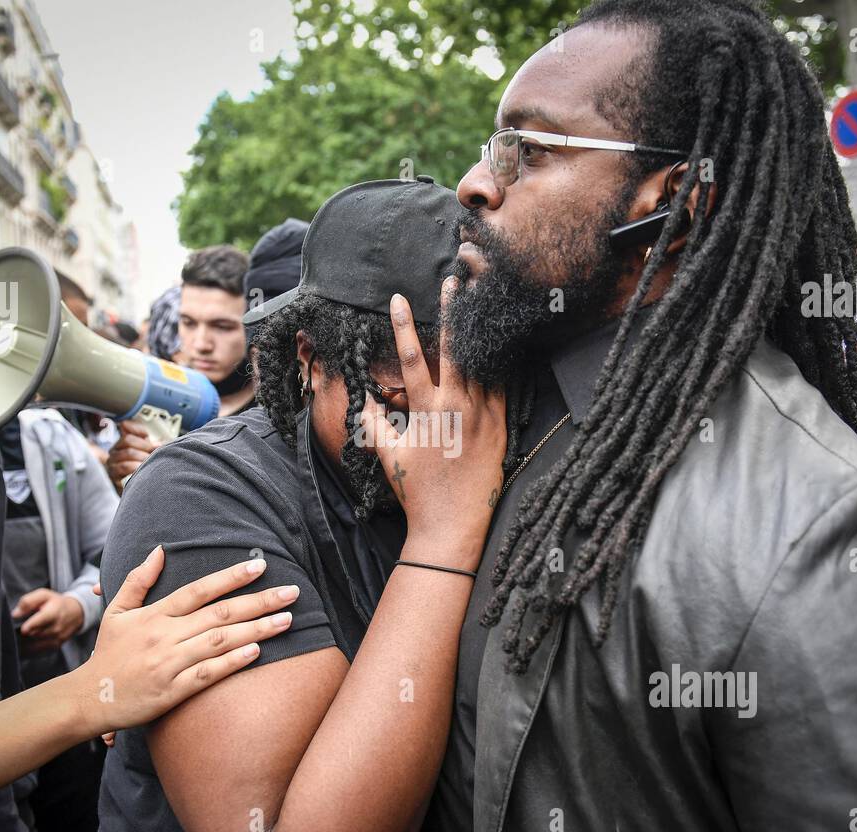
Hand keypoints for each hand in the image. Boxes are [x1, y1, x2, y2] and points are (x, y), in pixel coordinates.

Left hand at [13, 589, 85, 654]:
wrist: (76, 613)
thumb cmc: (56, 603)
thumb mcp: (44, 595)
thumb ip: (28, 601)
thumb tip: (15, 614)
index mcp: (53, 612)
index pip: (41, 620)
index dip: (31, 625)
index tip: (23, 629)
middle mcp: (57, 627)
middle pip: (35, 634)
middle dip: (24, 632)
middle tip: (18, 628)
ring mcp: (57, 638)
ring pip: (35, 643)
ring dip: (26, 640)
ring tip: (22, 634)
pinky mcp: (56, 646)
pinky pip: (38, 650)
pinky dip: (30, 647)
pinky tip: (27, 641)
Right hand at [74, 547, 298, 738]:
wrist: (87, 699)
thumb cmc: (107, 654)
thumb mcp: (116, 612)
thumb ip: (138, 580)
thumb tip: (160, 550)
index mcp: (155, 615)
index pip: (199, 590)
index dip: (231, 577)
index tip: (260, 566)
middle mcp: (164, 636)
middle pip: (219, 613)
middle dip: (259, 601)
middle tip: (293, 592)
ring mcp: (169, 663)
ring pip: (220, 641)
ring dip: (257, 629)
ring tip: (287, 620)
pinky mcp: (172, 691)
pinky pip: (208, 674)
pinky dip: (232, 662)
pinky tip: (256, 652)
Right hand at [106, 420, 158, 489]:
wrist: (137, 492)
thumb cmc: (144, 472)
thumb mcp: (148, 455)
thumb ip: (153, 446)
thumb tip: (162, 443)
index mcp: (124, 442)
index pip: (125, 426)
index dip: (137, 428)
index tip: (148, 435)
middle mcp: (115, 450)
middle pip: (127, 440)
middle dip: (145, 446)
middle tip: (154, 453)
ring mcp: (112, 462)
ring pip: (127, 453)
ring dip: (142, 457)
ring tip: (150, 464)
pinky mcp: (113, 475)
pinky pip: (124, 466)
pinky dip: (136, 467)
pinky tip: (143, 471)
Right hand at [358, 280, 506, 569]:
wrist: (453, 526)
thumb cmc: (416, 491)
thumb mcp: (387, 455)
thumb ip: (371, 421)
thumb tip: (354, 396)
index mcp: (428, 411)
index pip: (412, 358)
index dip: (403, 326)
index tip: (398, 298)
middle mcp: (458, 407)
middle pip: (455, 348)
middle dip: (453, 312)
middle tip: (455, 281)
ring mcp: (484, 416)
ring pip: (482, 363)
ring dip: (479, 332)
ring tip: (481, 304)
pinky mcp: (502, 427)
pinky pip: (502, 387)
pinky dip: (498, 365)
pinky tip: (499, 345)